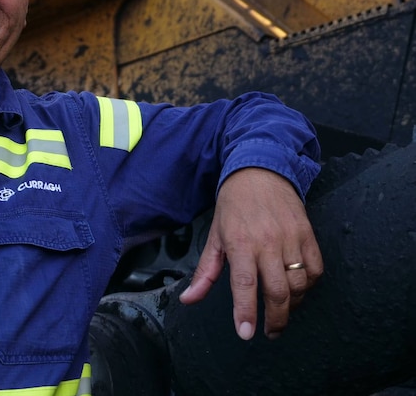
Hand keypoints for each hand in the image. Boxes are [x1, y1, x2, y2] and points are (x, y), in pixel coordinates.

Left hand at [178, 167, 322, 339]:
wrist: (260, 172)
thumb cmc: (234, 206)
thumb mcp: (215, 236)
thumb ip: (205, 272)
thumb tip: (188, 300)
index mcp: (240, 243)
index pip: (244, 284)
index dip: (246, 312)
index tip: (245, 333)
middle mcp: (268, 243)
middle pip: (278, 291)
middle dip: (275, 319)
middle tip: (270, 332)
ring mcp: (291, 238)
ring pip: (299, 284)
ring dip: (293, 304)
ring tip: (281, 310)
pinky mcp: (308, 235)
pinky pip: (316, 269)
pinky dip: (309, 286)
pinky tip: (297, 289)